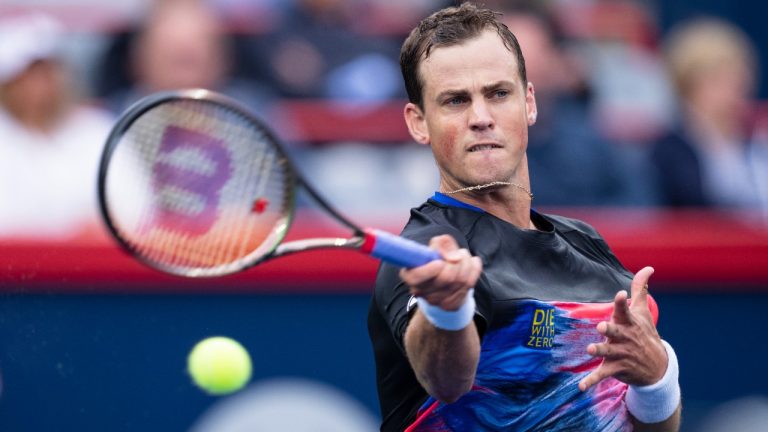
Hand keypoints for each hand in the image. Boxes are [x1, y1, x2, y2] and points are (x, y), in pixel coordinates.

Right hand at [399, 235, 481, 310]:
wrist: (444, 281)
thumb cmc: (436, 261)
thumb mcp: (435, 246)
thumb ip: (441, 243)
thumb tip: (454, 256)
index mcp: (410, 275)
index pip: (415, 277)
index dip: (429, 270)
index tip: (439, 263)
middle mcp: (421, 291)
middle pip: (446, 277)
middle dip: (456, 261)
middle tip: (455, 256)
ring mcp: (437, 301)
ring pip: (461, 280)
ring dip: (466, 263)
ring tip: (462, 259)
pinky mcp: (452, 305)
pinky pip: (470, 284)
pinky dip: (474, 270)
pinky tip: (469, 267)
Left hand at [579, 266, 667, 390]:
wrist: (658, 367)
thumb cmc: (645, 333)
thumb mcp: (643, 311)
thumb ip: (640, 289)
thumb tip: (648, 267)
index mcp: (630, 323)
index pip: (626, 310)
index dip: (623, 302)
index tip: (621, 294)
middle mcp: (625, 338)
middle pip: (616, 332)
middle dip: (610, 329)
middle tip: (602, 326)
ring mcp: (621, 354)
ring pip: (608, 352)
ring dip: (600, 351)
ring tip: (590, 349)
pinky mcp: (616, 368)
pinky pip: (602, 375)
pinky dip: (591, 381)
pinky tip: (580, 387)